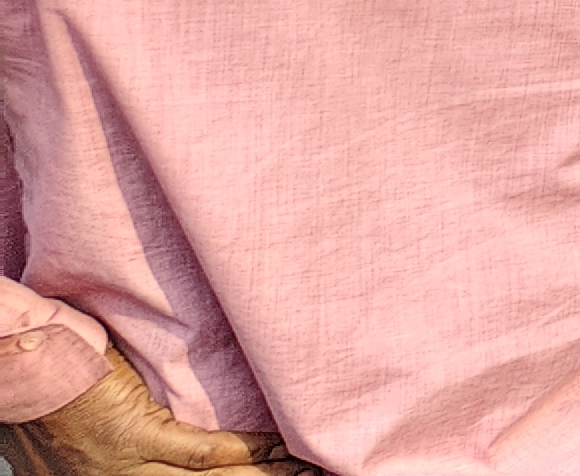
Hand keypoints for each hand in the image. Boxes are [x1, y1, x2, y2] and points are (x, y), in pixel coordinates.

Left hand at [0, 343, 315, 474]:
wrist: (17, 360)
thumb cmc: (44, 378)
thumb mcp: (85, 420)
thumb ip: (123, 427)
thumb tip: (162, 417)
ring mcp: (125, 467)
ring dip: (266, 475)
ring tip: (306, 469)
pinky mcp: (134, 436)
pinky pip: (204, 451)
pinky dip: (249, 452)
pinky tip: (279, 449)